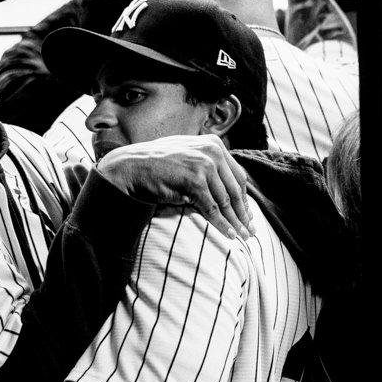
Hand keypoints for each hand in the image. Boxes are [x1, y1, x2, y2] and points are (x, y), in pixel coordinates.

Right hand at [96, 135, 253, 238]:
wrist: (131, 167)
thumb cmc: (157, 165)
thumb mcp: (188, 156)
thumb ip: (207, 165)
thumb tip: (226, 188)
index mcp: (214, 144)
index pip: (237, 175)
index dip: (244, 198)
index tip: (248, 215)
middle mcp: (212, 152)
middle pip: (235, 189)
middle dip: (243, 213)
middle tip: (250, 230)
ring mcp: (204, 166)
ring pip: (226, 201)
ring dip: (235, 222)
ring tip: (242, 236)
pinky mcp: (195, 181)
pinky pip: (212, 208)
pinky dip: (222, 224)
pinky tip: (229, 235)